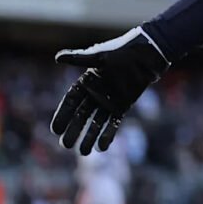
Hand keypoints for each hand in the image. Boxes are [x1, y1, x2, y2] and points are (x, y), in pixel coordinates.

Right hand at [50, 27, 168, 153]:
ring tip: (83, 152)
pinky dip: (108, 135)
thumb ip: (79, 59)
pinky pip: (113, 123)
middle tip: (66, 145)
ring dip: (89, 137)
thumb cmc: (122, 51)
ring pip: (96, 122)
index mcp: (86, 82)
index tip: (55, 130)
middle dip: (74, 130)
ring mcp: (109, 101)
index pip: (70, 102)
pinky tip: (102, 147)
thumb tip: (57, 57)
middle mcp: (95, 93)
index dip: (63, 115)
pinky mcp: (122, 106)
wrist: (147, 54)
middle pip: (81, 115)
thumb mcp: (100, 56)